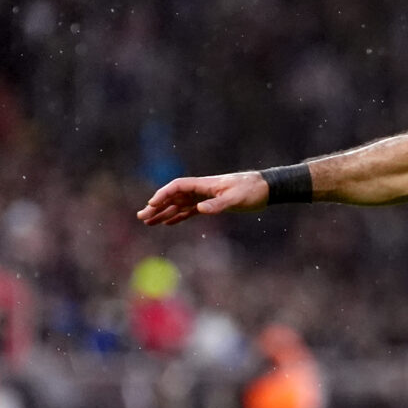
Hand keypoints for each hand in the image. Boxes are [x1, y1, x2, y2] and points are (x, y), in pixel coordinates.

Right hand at [136, 171, 269, 225]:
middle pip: (173, 197)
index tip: (151, 205)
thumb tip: (199, 210)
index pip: (177, 187)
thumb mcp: (236, 198)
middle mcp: (201, 190)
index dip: (163, 195)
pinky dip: (179, 216)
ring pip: (179, 205)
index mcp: (204, 185)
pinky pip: (190, 211)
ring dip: (164, 213)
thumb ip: (217, 205)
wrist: (266, 188)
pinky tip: (169, 223)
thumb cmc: (251, 190)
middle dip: (157, 206)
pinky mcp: (212, 204)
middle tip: (141, 217)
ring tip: (149, 222)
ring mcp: (205, 197)